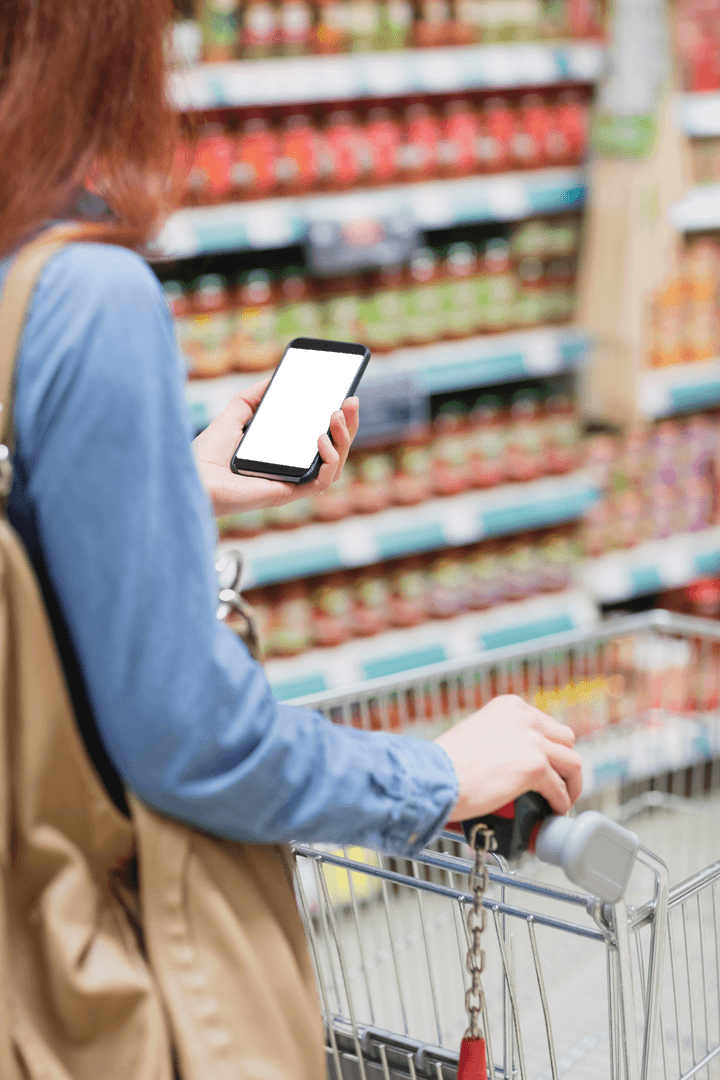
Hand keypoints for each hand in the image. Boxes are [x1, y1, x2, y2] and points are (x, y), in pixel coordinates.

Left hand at [192, 376, 359, 517]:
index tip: (346, 396)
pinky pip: (321, 482)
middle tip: (351, 401)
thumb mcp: (235, 414)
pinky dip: (329, 462)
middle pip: (335, 450)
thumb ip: (255, 396)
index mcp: (286, 454)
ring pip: (335, 466)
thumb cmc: (207, 454)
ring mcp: (292, 483)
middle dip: (349, 425)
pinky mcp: (287, 494)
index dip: (340, 421)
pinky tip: (322, 441)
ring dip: (343, 440)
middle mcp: (293, 469)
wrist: (191, 476)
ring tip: (337, 417)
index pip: (322, 437)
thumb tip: (275, 377)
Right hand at [434, 695, 582, 820]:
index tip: (548, 766)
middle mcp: (524, 717)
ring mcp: (532, 740)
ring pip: (572, 763)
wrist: (436, 776)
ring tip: (561, 801)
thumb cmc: (445, 763)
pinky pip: (559, 788)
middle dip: (565, 764)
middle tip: (558, 784)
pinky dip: (560, 803)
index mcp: (510, 707)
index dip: (551, 749)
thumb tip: (510, 762)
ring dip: (570, 785)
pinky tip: (552, 812)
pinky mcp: (534, 765)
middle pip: (566, 740)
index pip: (547, 725)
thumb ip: (499, 738)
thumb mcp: (476, 734)